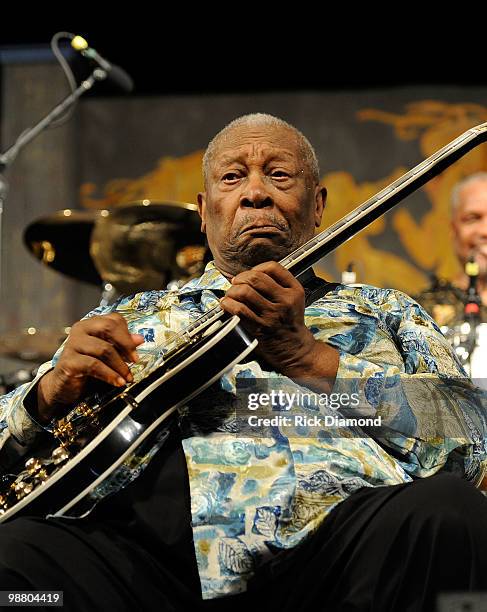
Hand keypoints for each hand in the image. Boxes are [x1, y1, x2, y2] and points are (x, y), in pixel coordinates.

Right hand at [37, 313, 143, 421]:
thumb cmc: (87, 367)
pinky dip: (109, 374)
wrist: (64, 386)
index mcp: (91, 324)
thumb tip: (139, 339)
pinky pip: (94, 365)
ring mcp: (72, 344)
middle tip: (135, 360)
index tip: (136, 352)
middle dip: (126, 345)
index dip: (128, 335)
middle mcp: (80, 330)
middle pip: (108, 328)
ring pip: (103, 349)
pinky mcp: (69, 361)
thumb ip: (122, 345)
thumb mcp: (107, 355)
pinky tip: (118, 382)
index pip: (114, 320)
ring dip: (120, 365)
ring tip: (127, 377)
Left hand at [220, 262, 337, 383]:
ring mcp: (272, 315)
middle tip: (236, 283)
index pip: (273, 268)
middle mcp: (285, 301)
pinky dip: (228, 304)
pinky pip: (238, 309)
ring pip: (244, 292)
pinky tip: (227, 305)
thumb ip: (278, 284)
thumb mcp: (294, 300)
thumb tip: (249, 274)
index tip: (250, 274)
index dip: (257, 268)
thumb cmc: (290, 323)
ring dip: (232, 291)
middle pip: (255, 278)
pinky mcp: (259, 328)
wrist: (295, 349)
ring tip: (231, 295)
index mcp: (294, 291)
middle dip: (240, 278)